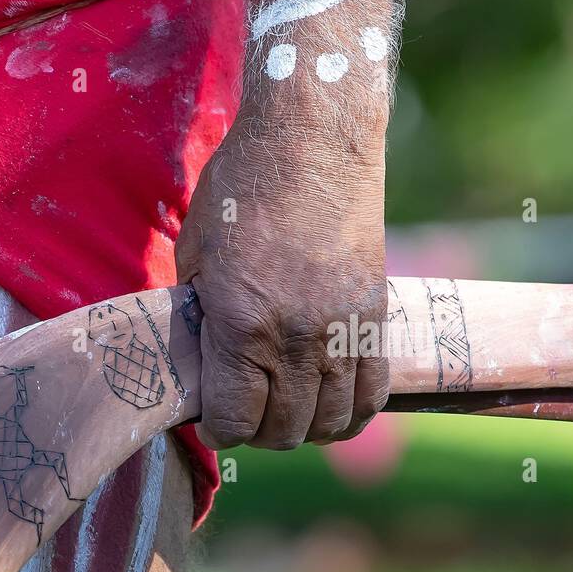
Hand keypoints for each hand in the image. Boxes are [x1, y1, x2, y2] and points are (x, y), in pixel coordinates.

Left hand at [175, 114, 388, 450]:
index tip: (213, 417)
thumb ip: (200, 316)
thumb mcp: (197, 252)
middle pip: (284, 431)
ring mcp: (343, 332)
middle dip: (259, 432)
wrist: (315, 140)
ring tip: (288, 407)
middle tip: (247, 410)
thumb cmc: (244, 186)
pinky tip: (330, 402)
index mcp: (243, 325)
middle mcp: (298, 340)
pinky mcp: (375, 318)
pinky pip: (372, 394)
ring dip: (305, 427)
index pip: (235, 420)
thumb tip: (202, 362)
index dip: (219, 429)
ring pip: (330, 422)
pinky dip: (350, 412)